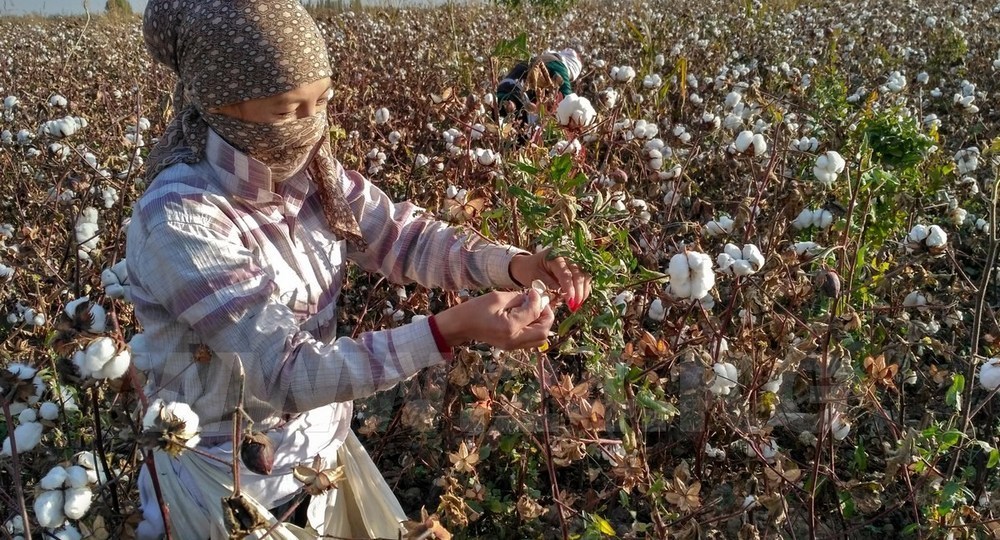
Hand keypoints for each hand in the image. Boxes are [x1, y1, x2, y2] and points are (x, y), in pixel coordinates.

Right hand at [433, 290, 553, 349]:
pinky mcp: (511, 347)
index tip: (534, 291)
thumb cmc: (475, 309)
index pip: (535, 314)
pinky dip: (535, 328)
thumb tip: (536, 297)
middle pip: (543, 332)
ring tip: (534, 310)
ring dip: (542, 323)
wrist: (461, 326)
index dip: (539, 300)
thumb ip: (519, 298)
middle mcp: (513, 340)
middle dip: (546, 316)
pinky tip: (527, 317)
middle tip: (540, 303)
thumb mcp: (498, 297)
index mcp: (509, 327)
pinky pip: (531, 340)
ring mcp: (513, 346)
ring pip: (540, 339)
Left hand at [509, 250, 591, 311]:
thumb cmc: (529, 271)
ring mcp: (573, 261)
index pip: (566, 274)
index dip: (569, 289)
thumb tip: (563, 296)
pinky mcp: (576, 268)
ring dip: (583, 292)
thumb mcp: (535, 279)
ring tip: (577, 305)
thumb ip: (549, 286)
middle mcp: (567, 255)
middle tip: (575, 307)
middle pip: (579, 274)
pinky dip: (583, 290)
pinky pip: (584, 279)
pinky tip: (579, 300)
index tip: (570, 302)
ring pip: (585, 276)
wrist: (527, 265)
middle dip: (579, 292)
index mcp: (554, 256)